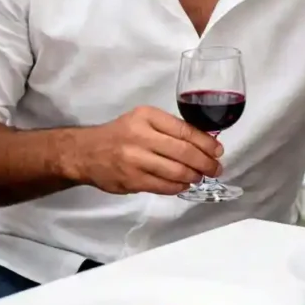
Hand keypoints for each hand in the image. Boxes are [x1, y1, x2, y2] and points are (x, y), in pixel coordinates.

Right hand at [74, 106, 222, 194]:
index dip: (206, 143)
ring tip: (200, 177)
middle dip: (205, 162)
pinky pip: (163, 186)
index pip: (184, 130)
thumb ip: (168, 129)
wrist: (86, 152)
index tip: (218, 151)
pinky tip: (184, 184)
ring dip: (194, 176)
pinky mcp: (132, 180)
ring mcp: (135, 160)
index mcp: (147, 117)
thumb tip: (203, 143)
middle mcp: (140, 136)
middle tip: (215, 168)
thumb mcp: (142, 120)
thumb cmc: (119, 134)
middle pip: (184, 152)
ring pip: (176, 171)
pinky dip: (178, 187)